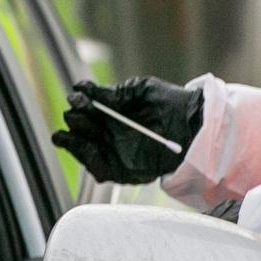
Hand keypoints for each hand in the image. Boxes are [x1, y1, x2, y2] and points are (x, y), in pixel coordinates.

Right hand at [50, 77, 202, 184]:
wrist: (194, 127)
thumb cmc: (171, 104)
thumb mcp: (142, 90)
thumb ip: (115, 92)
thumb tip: (84, 90)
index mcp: (114, 112)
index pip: (86, 109)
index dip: (79, 102)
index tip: (77, 96)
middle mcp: (111, 132)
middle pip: (81, 128)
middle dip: (76, 118)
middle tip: (79, 110)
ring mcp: (114, 152)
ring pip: (83, 148)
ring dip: (72, 139)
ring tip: (66, 131)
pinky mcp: (121, 170)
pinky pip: (96, 167)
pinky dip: (84, 158)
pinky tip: (80, 145)